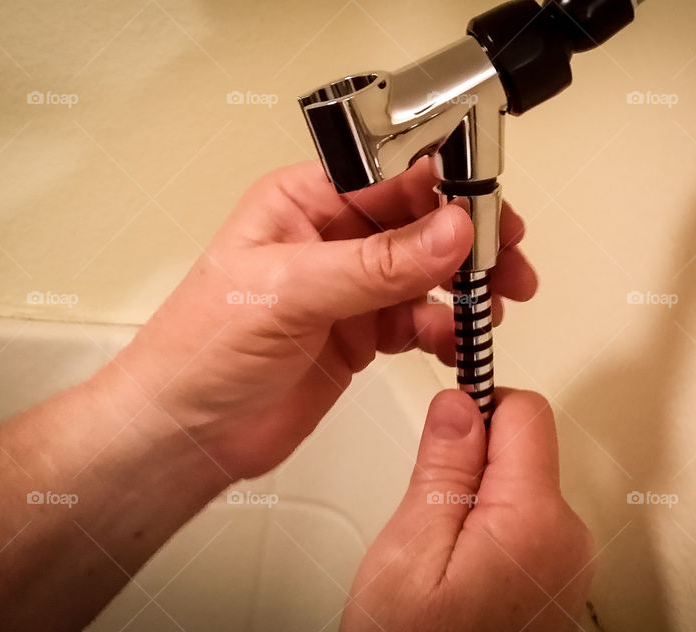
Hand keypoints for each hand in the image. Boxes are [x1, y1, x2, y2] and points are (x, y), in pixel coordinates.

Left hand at [103, 159, 536, 478]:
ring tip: (492, 308)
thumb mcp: (289, 294)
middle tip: (508, 262)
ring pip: (428, 273)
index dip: (443, 186)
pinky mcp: (363, 333)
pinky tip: (456, 344)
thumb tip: (449, 231)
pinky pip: (421, 321)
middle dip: (469, 240)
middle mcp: (333, 238)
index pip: (390, 174)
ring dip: (465, 288)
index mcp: (305, 202)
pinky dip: (445, 331)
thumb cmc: (201, 350)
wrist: (187, 434)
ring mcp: (351, 288)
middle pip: (421, 222)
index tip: (487, 211)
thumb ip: (375, 264)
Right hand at [341, 389, 593, 630]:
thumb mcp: (409, 555)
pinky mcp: (557, 583)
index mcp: (534, 521)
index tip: (447, 414)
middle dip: (472, 460)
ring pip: (521, 487)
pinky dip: (490, 529)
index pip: (525, 412)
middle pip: (526, 448)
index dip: (478, 404)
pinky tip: (459, 570)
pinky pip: (525, 525)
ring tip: (439, 551)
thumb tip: (461, 403)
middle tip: (427, 504)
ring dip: (478, 498)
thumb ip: (442, 469)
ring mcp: (567, 565)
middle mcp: (566, 540)